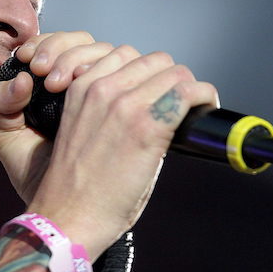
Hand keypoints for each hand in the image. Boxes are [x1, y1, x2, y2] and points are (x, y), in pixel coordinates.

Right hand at [0, 32, 218, 256]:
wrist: (66, 217)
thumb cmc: (72, 187)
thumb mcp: (77, 131)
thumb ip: (103, 110)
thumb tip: (143, 105)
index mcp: (80, 88)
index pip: (124, 55)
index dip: (143, 74)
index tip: (152, 93)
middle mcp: (102, 89)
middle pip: (154, 60)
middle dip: (168, 79)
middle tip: (176, 103)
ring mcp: (126, 106)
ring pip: (175, 72)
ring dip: (187, 88)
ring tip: (192, 108)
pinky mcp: (148, 127)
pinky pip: (188, 92)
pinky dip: (203, 97)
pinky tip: (205, 109)